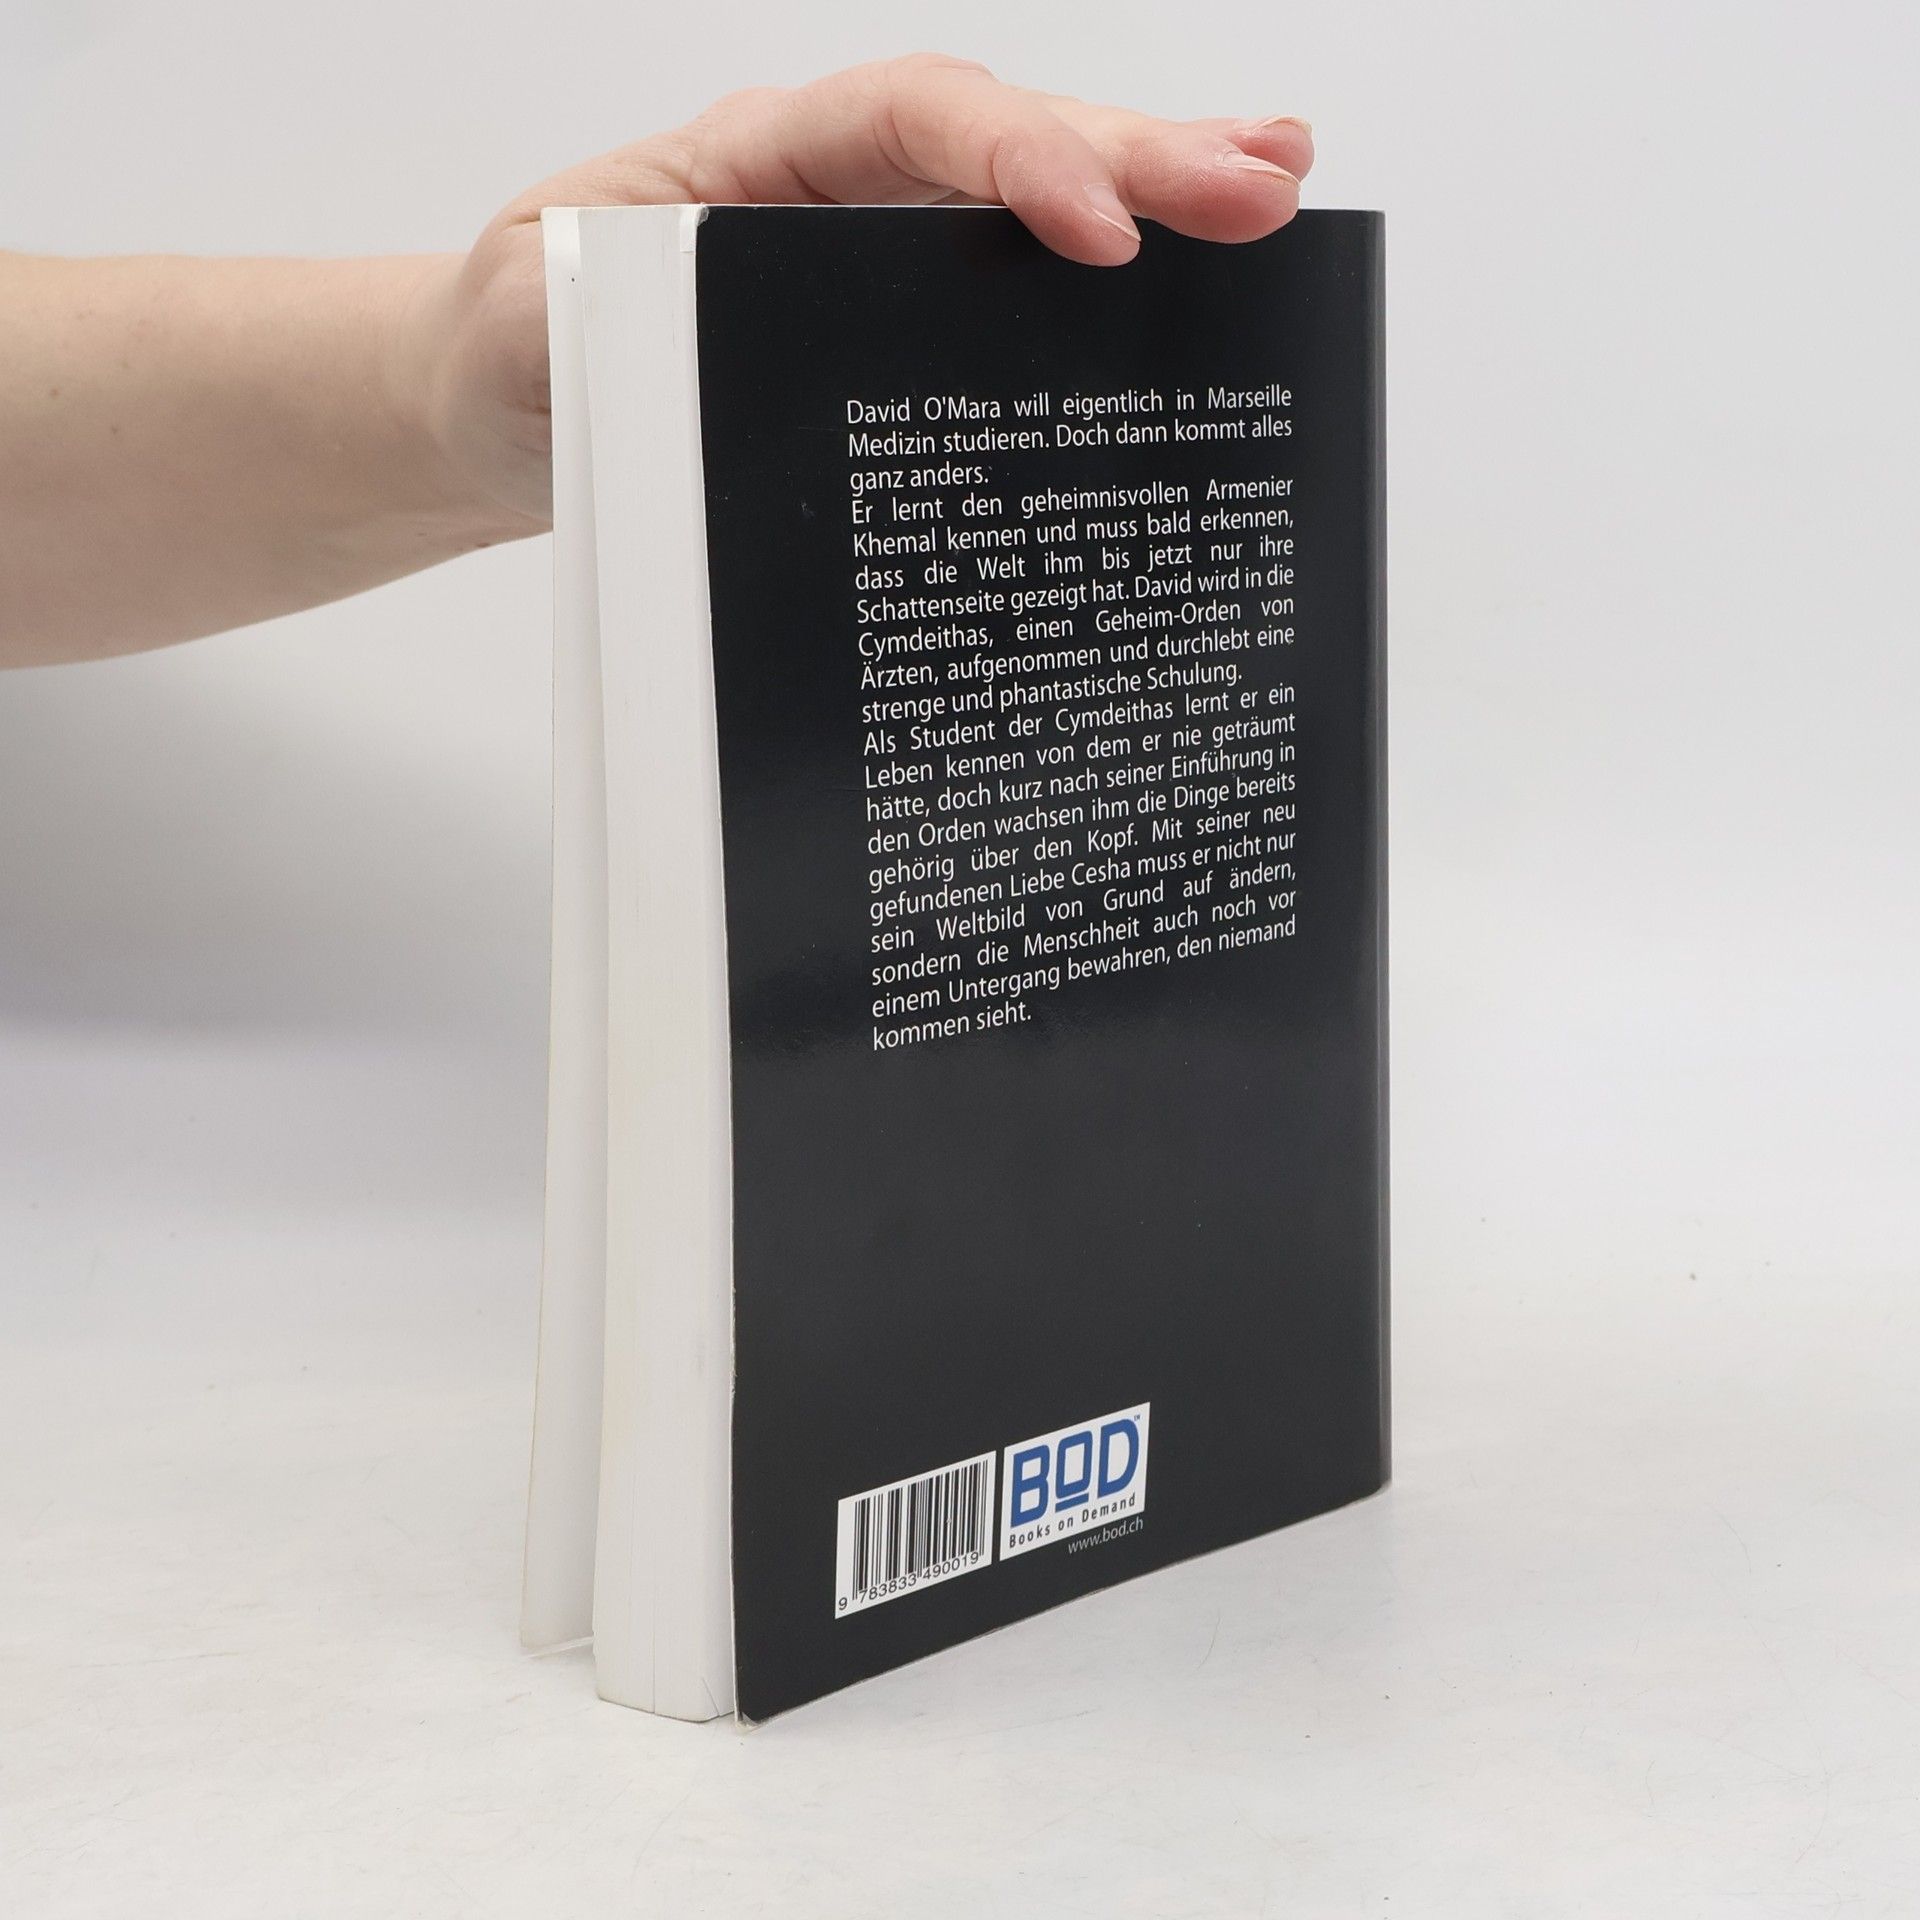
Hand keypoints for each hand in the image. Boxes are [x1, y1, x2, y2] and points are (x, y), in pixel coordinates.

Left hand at [406, 54, 1314, 526]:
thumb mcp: (525, 318)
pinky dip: (1107, 295)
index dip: (1015, 161)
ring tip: (1276, 196)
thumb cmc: (514, 352)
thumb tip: (700, 317)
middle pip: (1008, 145)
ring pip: (1031, 209)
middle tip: (1264, 187)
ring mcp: (876, 265)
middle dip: (1140, 157)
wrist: (504, 414)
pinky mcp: (895, 344)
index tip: (1098, 233)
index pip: (911, 124)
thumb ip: (598, 303)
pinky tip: (1192, 284)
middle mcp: (838, 194)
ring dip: (1157, 198)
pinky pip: (1010, 302)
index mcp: (758, 161)